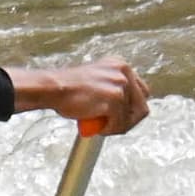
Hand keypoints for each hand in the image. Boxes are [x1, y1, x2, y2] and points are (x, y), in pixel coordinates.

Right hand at [10, 59, 149, 134]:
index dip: (132, 107)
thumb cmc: (68, 88)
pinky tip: (99, 127)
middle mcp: (124, 72)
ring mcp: (120, 85)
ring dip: (118, 126)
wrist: (53, 88)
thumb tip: (124, 107)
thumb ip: (112, 87)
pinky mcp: (114, 99)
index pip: (141, 91)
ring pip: (131, 117)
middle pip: (141, 105)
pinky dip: (110, 130)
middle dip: (129, 120)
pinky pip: (120, 123)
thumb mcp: (97, 80)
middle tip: (114, 126)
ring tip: (103, 127)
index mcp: (120, 65)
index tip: (122, 116)